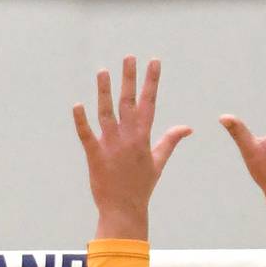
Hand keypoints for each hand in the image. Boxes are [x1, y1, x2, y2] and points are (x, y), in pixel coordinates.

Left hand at [72, 57, 191, 239]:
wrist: (124, 209)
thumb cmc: (141, 186)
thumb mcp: (158, 161)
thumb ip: (170, 141)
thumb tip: (188, 127)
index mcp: (144, 137)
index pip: (149, 103)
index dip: (151, 81)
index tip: (153, 62)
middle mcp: (128, 138)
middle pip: (128, 102)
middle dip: (129, 78)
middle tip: (129, 57)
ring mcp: (111, 146)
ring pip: (107, 113)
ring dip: (104, 92)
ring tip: (103, 71)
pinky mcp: (95, 156)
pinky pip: (87, 135)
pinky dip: (81, 121)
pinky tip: (77, 105)